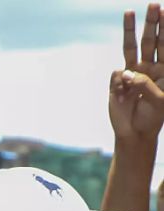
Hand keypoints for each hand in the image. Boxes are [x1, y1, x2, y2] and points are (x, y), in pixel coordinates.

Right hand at [110, 5, 163, 141]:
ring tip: (129, 12)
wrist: (135, 132)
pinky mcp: (117, 80)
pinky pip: (117, 75)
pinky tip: (125, 96)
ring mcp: (133, 72)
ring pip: (132, 47)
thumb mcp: (159, 101)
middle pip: (151, 40)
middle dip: (152, 22)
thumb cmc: (153, 117)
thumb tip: (124, 72)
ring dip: (130, 29)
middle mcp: (150, 67)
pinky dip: (121, 83)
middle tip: (153, 4)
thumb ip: (145, 85)